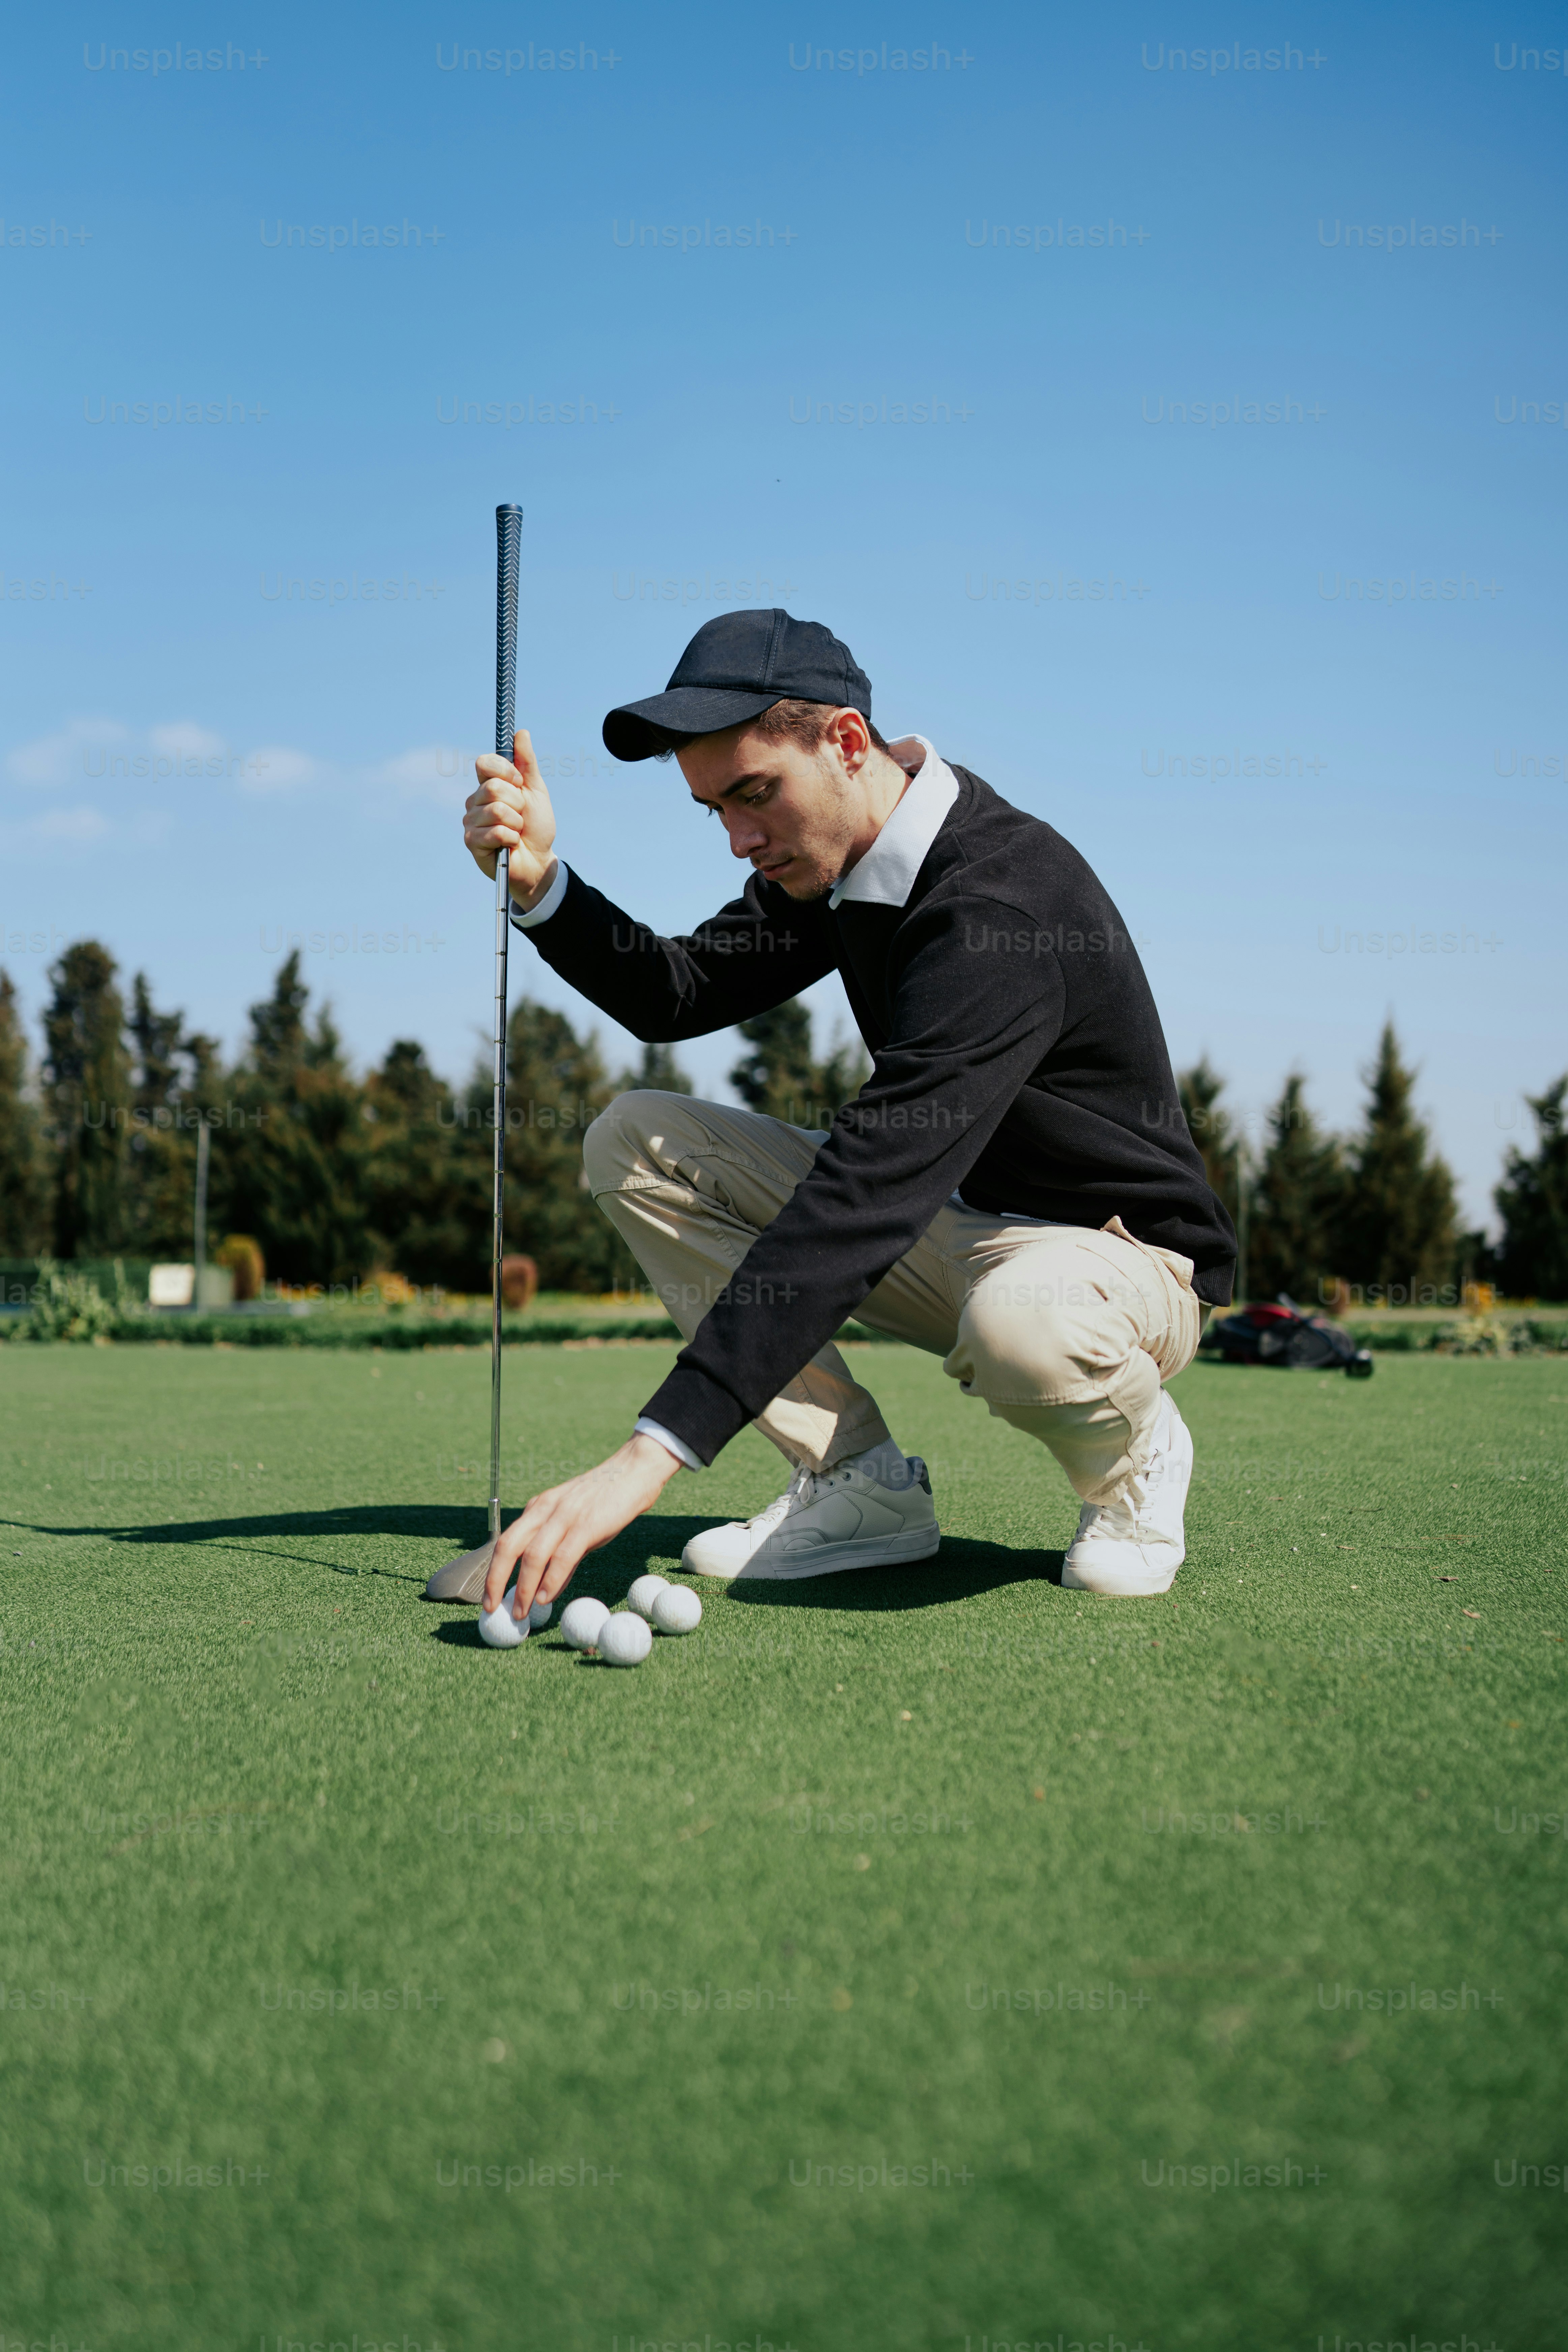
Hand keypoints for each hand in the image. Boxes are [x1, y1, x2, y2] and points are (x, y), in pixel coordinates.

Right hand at [463, 728, 558, 908]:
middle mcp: (475, 801)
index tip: (520, 783)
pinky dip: (511, 838)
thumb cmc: (536, 827)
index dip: (506, 771)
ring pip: (496, 810)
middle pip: (493, 788)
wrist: (538, 862)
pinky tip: (510, 844)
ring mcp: (471, 821)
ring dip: (516, 823)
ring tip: (517, 831)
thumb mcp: (536, 791)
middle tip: (521, 816)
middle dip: (517, 803)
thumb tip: (521, 732)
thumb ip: (527, 763)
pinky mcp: (472, 842)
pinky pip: (496, 832)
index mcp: (488, 785)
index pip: (484, 763)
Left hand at [482, 1434, 682, 1618]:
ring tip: (520, 1613)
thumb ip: (560, 1557)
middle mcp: (544, 1509)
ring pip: (532, 1554)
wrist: (634, 1472)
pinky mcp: (586, 1524)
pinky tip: (545, 1598)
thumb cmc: (605, 1501)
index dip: (493, 1572)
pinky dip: (551, 1580)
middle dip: (495, 1580)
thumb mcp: (574, 1526)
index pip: (506, 1542)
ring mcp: (564, 1515)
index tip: (488, 1598)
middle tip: (492, 1608)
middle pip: (508, 1546)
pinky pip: (562, 1556)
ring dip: (523, 1588)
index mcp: (538, 1508)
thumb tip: (545, 1591)